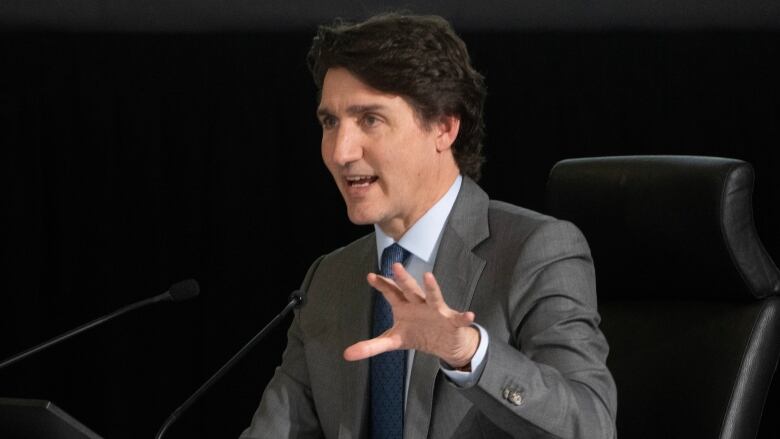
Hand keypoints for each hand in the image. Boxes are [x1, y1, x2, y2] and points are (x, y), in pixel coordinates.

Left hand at [343, 263, 479, 368]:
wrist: (444, 343)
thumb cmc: (417, 334)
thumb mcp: (393, 341)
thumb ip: (370, 346)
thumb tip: (346, 354)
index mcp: (404, 306)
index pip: (391, 293)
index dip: (381, 285)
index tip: (370, 276)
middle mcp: (420, 304)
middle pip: (410, 290)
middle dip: (403, 279)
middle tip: (395, 267)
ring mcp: (437, 311)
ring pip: (434, 297)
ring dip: (432, 288)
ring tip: (428, 277)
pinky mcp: (452, 322)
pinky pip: (459, 319)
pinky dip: (464, 317)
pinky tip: (470, 315)